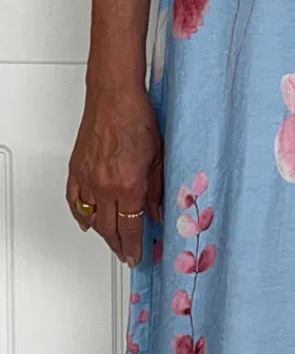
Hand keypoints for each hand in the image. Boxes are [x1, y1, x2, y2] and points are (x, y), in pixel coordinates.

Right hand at [66, 84, 163, 266]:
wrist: (115, 96)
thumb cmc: (138, 118)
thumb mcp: (160, 157)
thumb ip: (159, 190)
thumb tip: (159, 213)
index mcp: (129, 185)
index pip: (130, 228)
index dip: (133, 247)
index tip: (136, 257)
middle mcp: (105, 185)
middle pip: (109, 228)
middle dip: (118, 246)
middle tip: (126, 254)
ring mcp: (87, 178)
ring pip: (91, 218)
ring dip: (102, 233)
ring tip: (112, 241)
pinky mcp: (76, 169)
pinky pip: (74, 201)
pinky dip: (80, 215)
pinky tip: (86, 222)